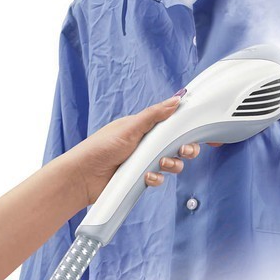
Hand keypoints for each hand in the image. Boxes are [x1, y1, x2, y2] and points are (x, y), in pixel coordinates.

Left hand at [63, 95, 221, 205]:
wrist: (83, 177)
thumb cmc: (100, 147)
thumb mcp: (130, 127)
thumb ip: (154, 115)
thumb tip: (176, 100)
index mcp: (144, 127)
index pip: (172, 124)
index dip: (186, 128)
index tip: (197, 131)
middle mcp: (147, 144)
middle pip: (177, 144)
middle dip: (185, 148)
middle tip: (185, 150)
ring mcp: (145, 162)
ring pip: (171, 163)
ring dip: (172, 164)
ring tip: (162, 164)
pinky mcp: (141, 179)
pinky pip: (159, 179)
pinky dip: (156, 179)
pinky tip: (147, 177)